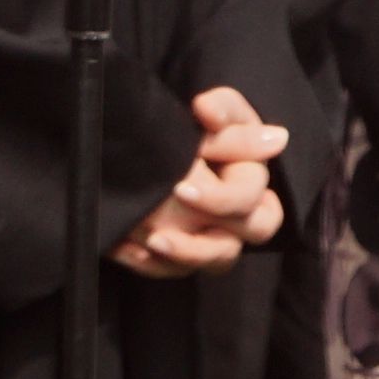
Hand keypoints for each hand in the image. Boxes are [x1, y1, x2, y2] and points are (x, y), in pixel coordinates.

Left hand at [123, 81, 292, 274]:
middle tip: (162, 231)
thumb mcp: (216, 111)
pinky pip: (176, 270)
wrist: (168, 144)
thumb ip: (217, 108)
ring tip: (151, 243)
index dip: (219, 200)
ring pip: (216, 260)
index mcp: (254, 181)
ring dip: (184, 256)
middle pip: (242, 240)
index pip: (250, 200)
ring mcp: (217, 237)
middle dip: (207, 238)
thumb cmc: (203, 124)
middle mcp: (243, 214)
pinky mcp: (189, 252)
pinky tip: (124, 249)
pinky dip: (150, 264)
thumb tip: (207, 110)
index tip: (180, 189)